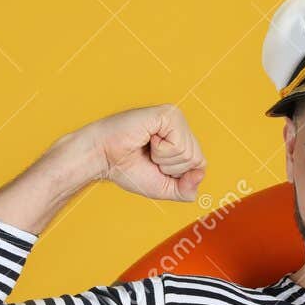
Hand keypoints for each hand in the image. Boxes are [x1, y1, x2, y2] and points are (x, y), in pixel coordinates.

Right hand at [85, 103, 207, 202]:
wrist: (104, 159)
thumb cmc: (129, 169)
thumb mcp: (165, 189)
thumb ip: (187, 189)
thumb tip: (200, 173)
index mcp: (182, 140)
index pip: (199, 166)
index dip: (178, 176)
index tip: (156, 166)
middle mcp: (181, 127)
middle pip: (196, 160)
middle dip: (171, 168)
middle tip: (149, 157)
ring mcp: (176, 119)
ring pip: (189, 154)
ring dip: (164, 159)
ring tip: (147, 148)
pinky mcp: (168, 114)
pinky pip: (179, 146)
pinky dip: (161, 151)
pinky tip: (148, 139)